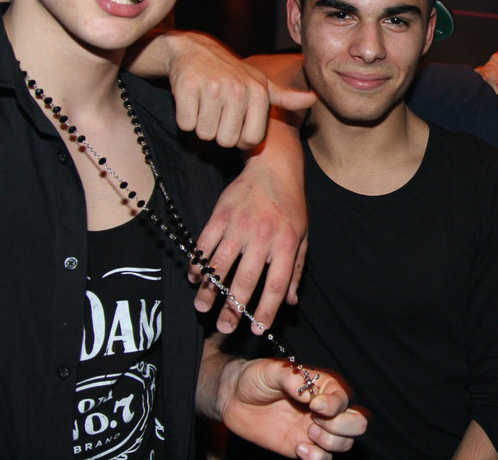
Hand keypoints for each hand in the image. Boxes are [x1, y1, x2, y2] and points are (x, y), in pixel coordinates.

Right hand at [163, 31, 315, 147]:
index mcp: (258, 92)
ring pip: (205, 134)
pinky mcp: (187, 86)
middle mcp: (238, 88)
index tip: (236, 123)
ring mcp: (212, 86)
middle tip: (217, 112)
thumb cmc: (232, 73)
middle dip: (219, 132)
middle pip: (226, 141)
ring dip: (201, 125)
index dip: (240, 139)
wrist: (194, 49)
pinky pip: (185, 123)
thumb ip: (286, 98)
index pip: (251, 140)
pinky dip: (185, 118)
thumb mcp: (262, 84)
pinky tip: (192, 101)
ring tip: (205, 104)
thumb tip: (313, 99)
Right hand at [192, 118, 308, 332]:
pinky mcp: (220, 214)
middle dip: (233, 308)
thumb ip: (296, 269)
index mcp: (286, 243)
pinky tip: (195, 278)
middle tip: (224, 328)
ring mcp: (239, 224)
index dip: (266, 310)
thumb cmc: (291, 204)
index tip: (257, 330)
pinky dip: (198, 263)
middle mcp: (263, 236)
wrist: (274, 167)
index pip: (275, 285)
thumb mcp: (302, 235)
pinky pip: (205, 244)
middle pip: (245, 280)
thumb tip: (290, 302)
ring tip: (203, 308)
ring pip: (221, 264)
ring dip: (209, 290)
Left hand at [216, 357, 366, 458]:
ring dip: (329, 442)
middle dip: (341, 426)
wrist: (234, 397)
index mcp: (323, 386)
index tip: (313, 405)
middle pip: (357, 424)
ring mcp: (316, 429)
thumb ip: (293, 379)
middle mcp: (325, 409)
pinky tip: (299, 448)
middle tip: (313, 421)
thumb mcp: (273, 370)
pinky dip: (316, 458)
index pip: (345, 399)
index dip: (333, 406)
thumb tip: (311, 394)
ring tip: (306, 433)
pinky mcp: (303, 447)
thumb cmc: (256, 377)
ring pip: (345, 444)